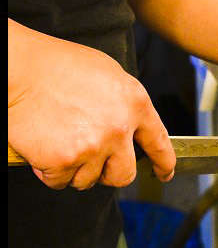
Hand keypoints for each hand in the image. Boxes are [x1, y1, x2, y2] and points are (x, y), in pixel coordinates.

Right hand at [8, 20, 175, 189]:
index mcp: (135, 103)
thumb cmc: (59, 66)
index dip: (164, 163)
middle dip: (108, 173)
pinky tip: (45, 146)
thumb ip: (124, 103)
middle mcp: (119, 128)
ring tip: (60, 140)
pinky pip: (60, 181)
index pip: (159, 142)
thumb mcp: (109, 74)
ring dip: (74, 169)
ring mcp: (93, 147)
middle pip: (124, 174)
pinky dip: (49, 170)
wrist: (23, 70)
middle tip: (91, 161)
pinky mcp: (64, 161)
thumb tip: (128, 124)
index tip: (163, 173)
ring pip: (88, 180)